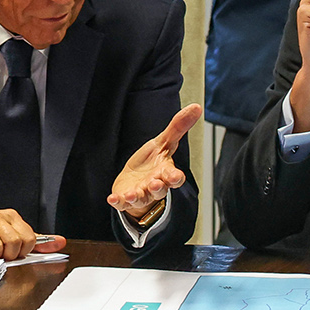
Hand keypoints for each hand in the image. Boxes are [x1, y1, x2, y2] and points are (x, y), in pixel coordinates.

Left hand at [108, 103, 200, 219]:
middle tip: (155, 184)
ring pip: (141, 198)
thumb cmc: (152, 162)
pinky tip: (113, 199)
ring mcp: (140, 194)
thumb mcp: (164, 143)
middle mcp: (154, 186)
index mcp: (165, 173)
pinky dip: (118, 202)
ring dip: (136, 196)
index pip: (174, 177)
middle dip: (157, 188)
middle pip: (159, 190)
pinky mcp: (124, 199)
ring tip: (132, 194)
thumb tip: (197, 107)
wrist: (135, 180)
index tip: (175, 176)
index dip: (175, 178)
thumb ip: (178, 127)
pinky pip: (122, 203)